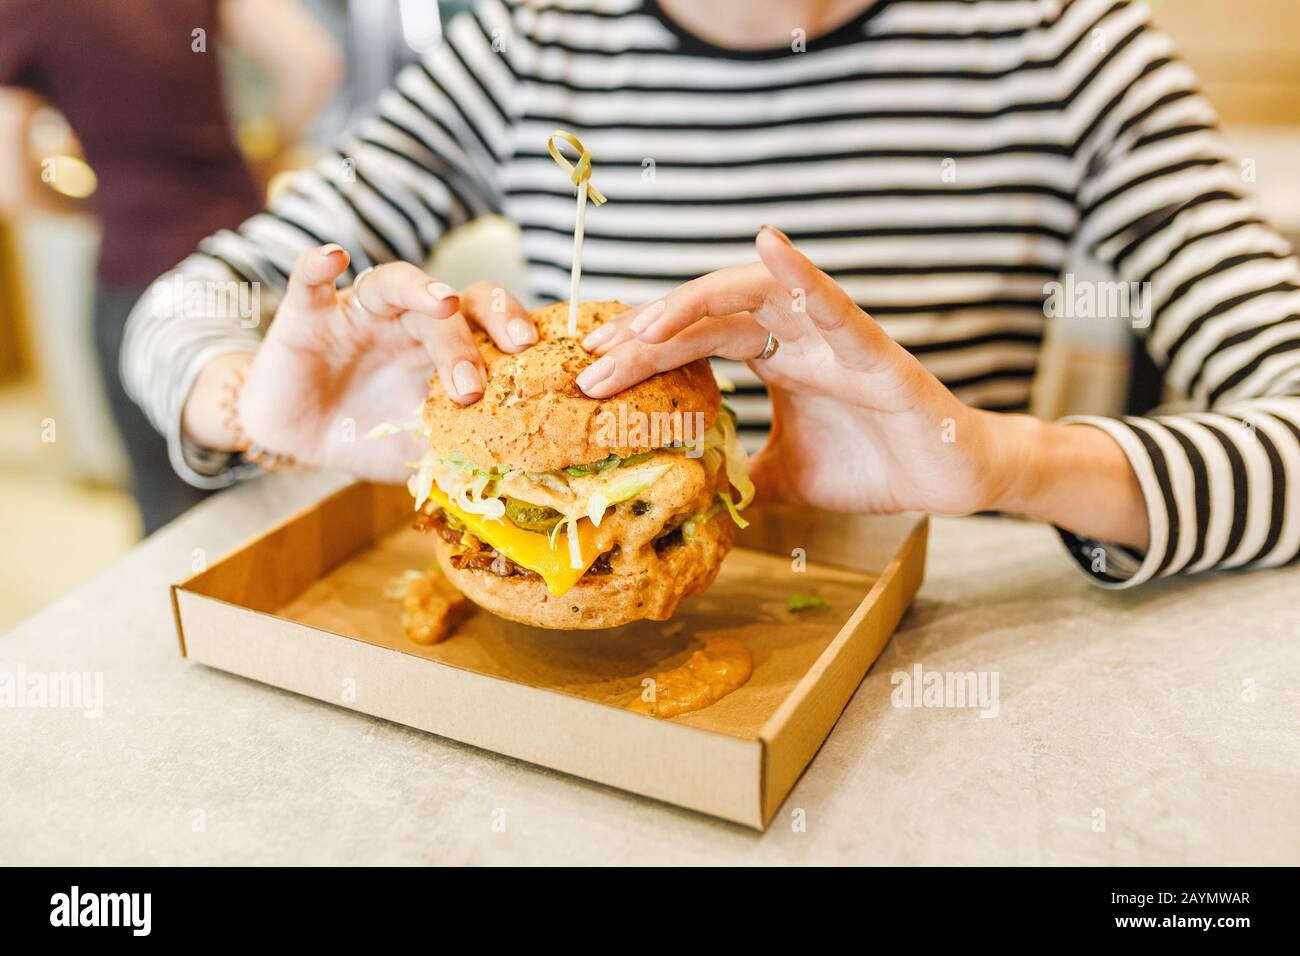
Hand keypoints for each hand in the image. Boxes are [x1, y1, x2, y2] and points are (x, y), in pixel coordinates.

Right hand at [187, 245, 536, 482]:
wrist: (305, 439)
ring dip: (420, 291)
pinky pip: (310, 281)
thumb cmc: (373, 433)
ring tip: (442, 302)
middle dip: (467, 341)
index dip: (512, 330)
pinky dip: (317, 265)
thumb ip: (459, 446)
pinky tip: (333, 258)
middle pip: (449, 308)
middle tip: (473, 385)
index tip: (531, 356)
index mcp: (445, 348)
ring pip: (394, 284)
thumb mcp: (421, 446)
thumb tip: (511, 469)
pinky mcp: (308, 315)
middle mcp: (410, 321)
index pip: (487, 324)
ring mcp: (360, 313)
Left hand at [576, 227, 1148, 546]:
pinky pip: (833, 303)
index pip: (694, 343)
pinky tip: (769, 245)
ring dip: (697, 303)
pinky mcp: (872, 348)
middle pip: (707, 316)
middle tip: (595, 359)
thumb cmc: (872, 464)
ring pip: (755, 297)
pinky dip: (801, 273)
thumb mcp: (784, 475)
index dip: (643, 352)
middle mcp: (794, 334)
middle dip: (649, 334)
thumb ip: (740, 472)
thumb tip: (691, 496)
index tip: (590, 374)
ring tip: (648, 323)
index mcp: (773, 357)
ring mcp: (831, 335)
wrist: (946, 480)